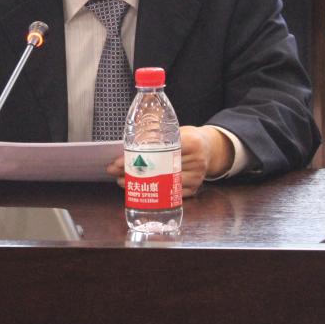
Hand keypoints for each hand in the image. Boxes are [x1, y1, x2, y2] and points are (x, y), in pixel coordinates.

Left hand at [107, 125, 234, 197]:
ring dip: (140, 183)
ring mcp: (196, 177)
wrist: (209, 148)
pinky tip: (140, 188)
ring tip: (122, 180)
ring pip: (163, 183)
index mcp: (191, 142)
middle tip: (115, 170)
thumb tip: (128, 140)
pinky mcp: (194, 189)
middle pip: (159, 169)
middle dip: (134, 170)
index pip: (161, 150)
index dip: (138, 156)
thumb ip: (155, 133)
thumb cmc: (187, 138)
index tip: (120, 159)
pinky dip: (153, 193)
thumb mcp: (174, 130)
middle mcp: (196, 161)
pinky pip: (170, 194)